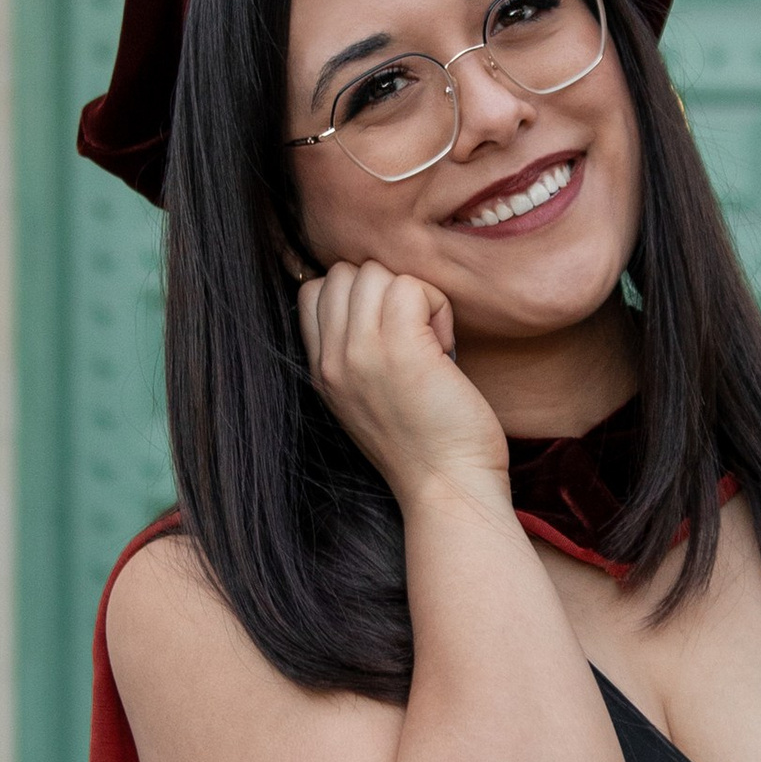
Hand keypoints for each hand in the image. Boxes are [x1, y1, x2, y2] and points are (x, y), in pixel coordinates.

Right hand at [297, 262, 509, 505]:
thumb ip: (356, 353)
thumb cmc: (425, 445)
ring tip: (431, 343)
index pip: (313, 291)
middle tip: (414, 335)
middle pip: (344, 272)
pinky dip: (438, 307)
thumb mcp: (366, 398)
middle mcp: (333, 359)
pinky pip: (413, 286)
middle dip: (385, 289)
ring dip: (414, 296)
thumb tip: (376, 297)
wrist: (447, 488)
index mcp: (321, 370)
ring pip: (377, 272)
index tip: (389, 331)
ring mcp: (363, 352)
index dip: (356, 295)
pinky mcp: (401, 349)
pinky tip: (445, 349)